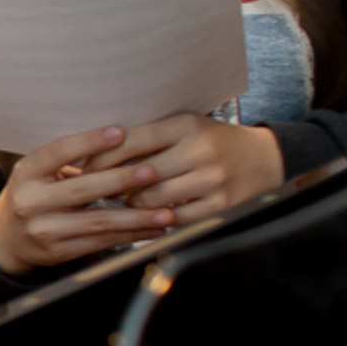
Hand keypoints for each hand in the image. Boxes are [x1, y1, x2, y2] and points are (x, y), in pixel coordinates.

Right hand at [0, 126, 176, 275]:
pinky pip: (100, 243)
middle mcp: (31, 201)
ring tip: (165, 212)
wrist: (7, 236)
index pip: (59, 152)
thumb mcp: (39, 172)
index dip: (89, 142)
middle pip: (82, 189)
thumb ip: (69, 160)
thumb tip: (119, 138)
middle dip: (121, 180)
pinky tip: (152, 230)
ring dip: (136, 217)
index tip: (121, 132)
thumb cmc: (34, 194)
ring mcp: (43, 229)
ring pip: (97, 222)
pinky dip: (130, 237)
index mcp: (27, 173)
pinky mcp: (57, 252)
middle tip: (152, 172)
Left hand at [82, 114, 283, 223]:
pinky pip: (175, 219)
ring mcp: (212, 180)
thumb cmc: (210, 141)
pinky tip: (147, 216)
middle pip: (139, 174)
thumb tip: (91, 150)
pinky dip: (156, 219)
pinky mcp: (221, 206)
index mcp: (185, 125)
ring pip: (153, 200)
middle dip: (112, 184)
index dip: (101, 156)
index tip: (82, 166)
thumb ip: (146, 136)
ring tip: (122, 202)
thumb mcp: (182, 127)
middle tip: (96, 189)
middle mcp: (200, 150)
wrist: (264, 159)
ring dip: (131, 204)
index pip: (132, 140)